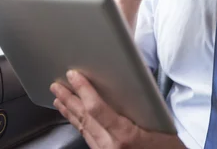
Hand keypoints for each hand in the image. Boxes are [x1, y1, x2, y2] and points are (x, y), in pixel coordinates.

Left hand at [50, 70, 185, 148]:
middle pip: (84, 118)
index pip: (96, 109)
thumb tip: (126, 86)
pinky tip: (75, 118)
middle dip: (69, 99)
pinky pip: (87, 137)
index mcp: (124, 136)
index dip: (83, 90)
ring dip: (69, 112)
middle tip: (56, 85)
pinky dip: (78, 124)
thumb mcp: (159, 125)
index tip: (73, 76)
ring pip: (82, 129)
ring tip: (59, 99)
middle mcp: (110, 147)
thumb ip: (139, 108)